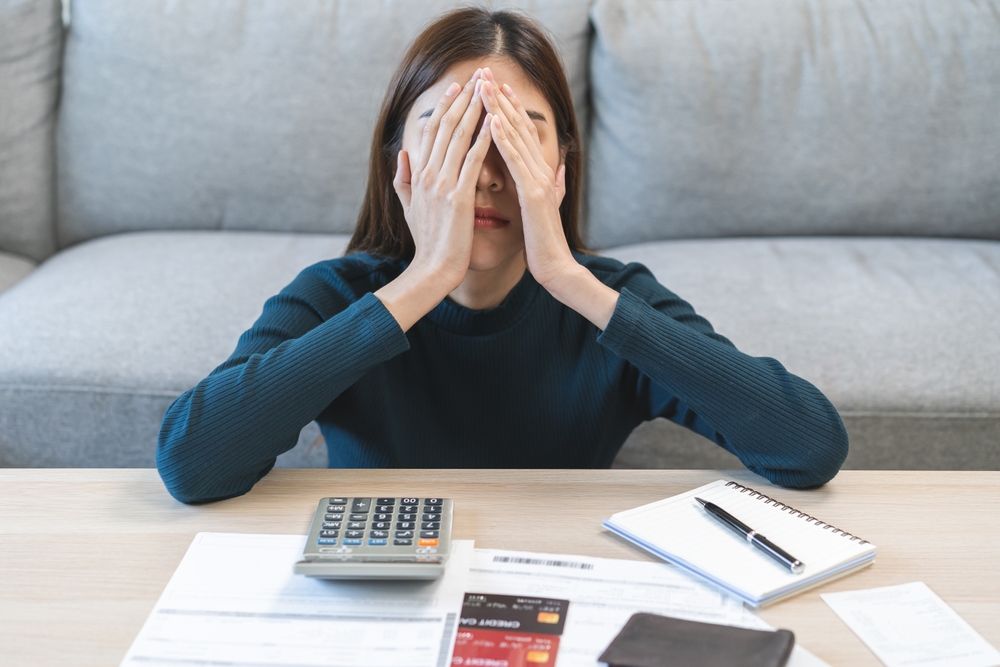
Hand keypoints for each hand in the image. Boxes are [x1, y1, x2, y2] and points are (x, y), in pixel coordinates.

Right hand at [394, 69, 493, 291]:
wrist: (432, 269)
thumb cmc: (426, 242)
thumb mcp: (407, 208)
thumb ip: (402, 180)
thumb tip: (402, 155)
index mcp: (419, 175)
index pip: (431, 132)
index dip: (444, 107)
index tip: (456, 88)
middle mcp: (429, 174)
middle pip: (446, 126)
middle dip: (462, 98)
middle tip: (476, 75)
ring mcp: (443, 184)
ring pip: (459, 137)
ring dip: (474, 109)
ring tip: (487, 88)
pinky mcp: (459, 197)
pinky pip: (472, 161)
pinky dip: (483, 139)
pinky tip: (493, 121)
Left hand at [480, 71, 573, 288]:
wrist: (556, 268)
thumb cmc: (546, 243)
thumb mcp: (549, 209)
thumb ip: (555, 186)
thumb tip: (561, 168)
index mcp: (540, 174)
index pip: (522, 134)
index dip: (510, 108)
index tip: (494, 86)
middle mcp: (542, 172)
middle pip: (519, 127)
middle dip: (501, 99)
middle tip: (485, 73)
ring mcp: (539, 181)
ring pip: (516, 138)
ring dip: (500, 109)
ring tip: (485, 86)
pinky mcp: (533, 194)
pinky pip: (516, 162)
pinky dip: (504, 139)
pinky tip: (492, 120)